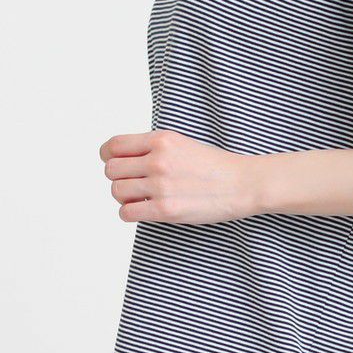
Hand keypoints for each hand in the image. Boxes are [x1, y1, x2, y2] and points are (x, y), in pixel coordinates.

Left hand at [99, 130, 260, 223]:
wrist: (244, 184)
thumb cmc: (217, 166)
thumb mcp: (184, 144)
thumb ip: (155, 148)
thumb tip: (123, 159)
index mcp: (162, 140)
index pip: (113, 146)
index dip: (108, 156)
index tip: (115, 163)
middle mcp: (158, 160)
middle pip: (111, 170)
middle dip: (119, 178)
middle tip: (134, 185)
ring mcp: (160, 185)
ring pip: (117, 191)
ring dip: (126, 197)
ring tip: (142, 198)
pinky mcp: (165, 209)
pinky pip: (126, 212)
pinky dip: (131, 213)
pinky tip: (145, 210)